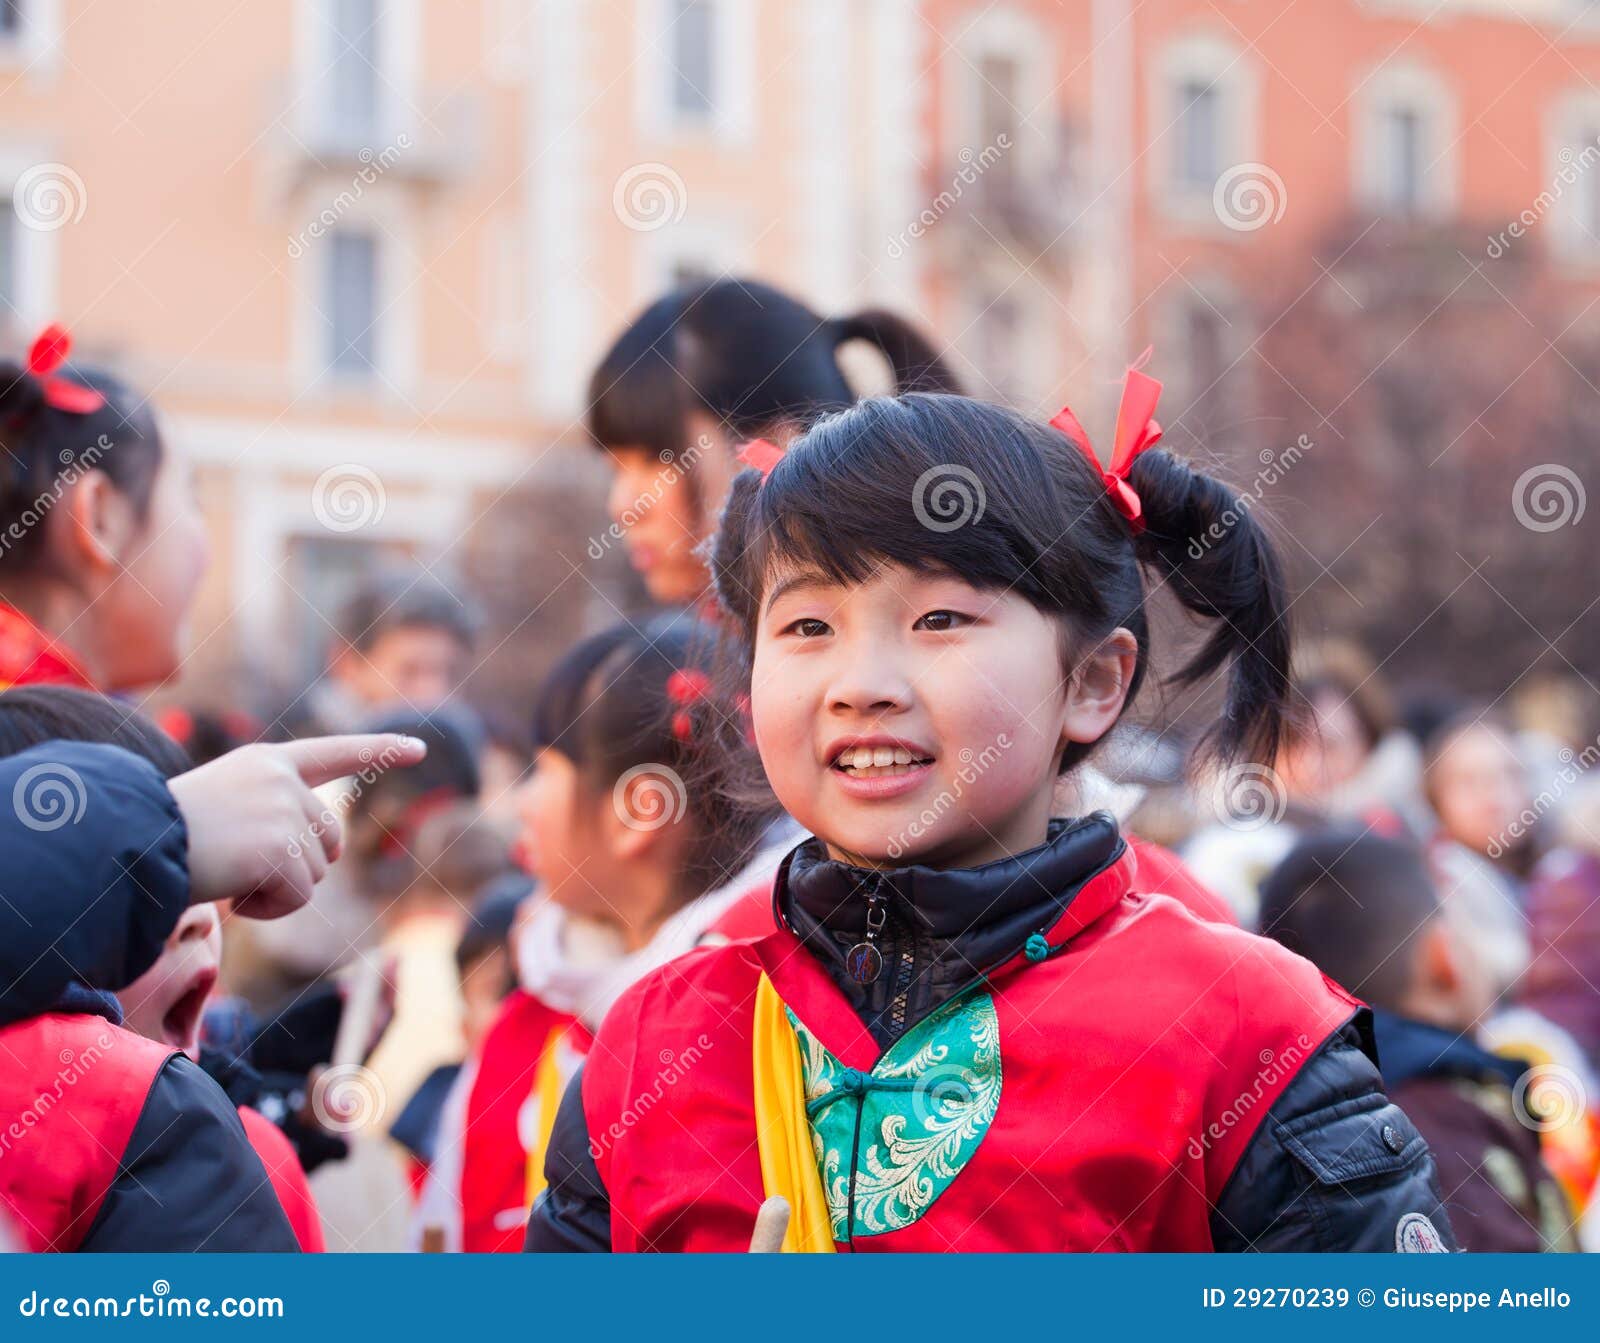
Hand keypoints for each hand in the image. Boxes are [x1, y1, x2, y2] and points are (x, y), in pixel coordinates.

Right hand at [168, 734, 425, 919]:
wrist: (124, 842)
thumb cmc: (161, 834)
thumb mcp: (223, 806)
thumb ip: (272, 815)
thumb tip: (321, 853)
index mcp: (267, 762)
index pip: (334, 753)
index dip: (379, 750)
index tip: (420, 748)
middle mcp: (283, 780)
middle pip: (329, 842)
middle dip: (298, 866)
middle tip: (242, 865)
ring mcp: (284, 811)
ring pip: (313, 874)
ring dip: (275, 889)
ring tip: (225, 872)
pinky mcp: (280, 848)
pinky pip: (296, 898)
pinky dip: (266, 908)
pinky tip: (231, 890)